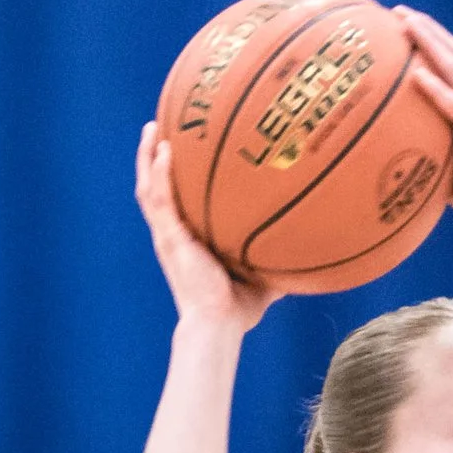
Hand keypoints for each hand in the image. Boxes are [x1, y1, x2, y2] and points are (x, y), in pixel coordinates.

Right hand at [134, 124, 272, 331]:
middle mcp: (172, 234)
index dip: (170, 178)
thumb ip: (275, 265)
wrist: (218, 326)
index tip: (178, 152)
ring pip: (148, 187)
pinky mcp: (169, 238)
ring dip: (147, 156)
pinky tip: (163, 150)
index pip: (173, 203)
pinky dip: (159, 173)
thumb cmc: (236, 311)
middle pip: (154, 187)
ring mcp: (168, 235)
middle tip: (159, 126)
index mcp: (186, 241)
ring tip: (153, 127)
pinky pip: (159, 199)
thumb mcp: (260, 280)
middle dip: (152, 157)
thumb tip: (305, 256)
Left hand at [395, 8, 452, 232]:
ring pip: (452, 66)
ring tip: (405, 23)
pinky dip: (433, 86)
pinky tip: (415, 73)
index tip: (407, 23)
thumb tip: (399, 151)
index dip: (433, 38)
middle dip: (426, 27)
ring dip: (428, 41)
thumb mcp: (452, 163)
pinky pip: (451, 103)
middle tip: (398, 11)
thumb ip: (433, 147)